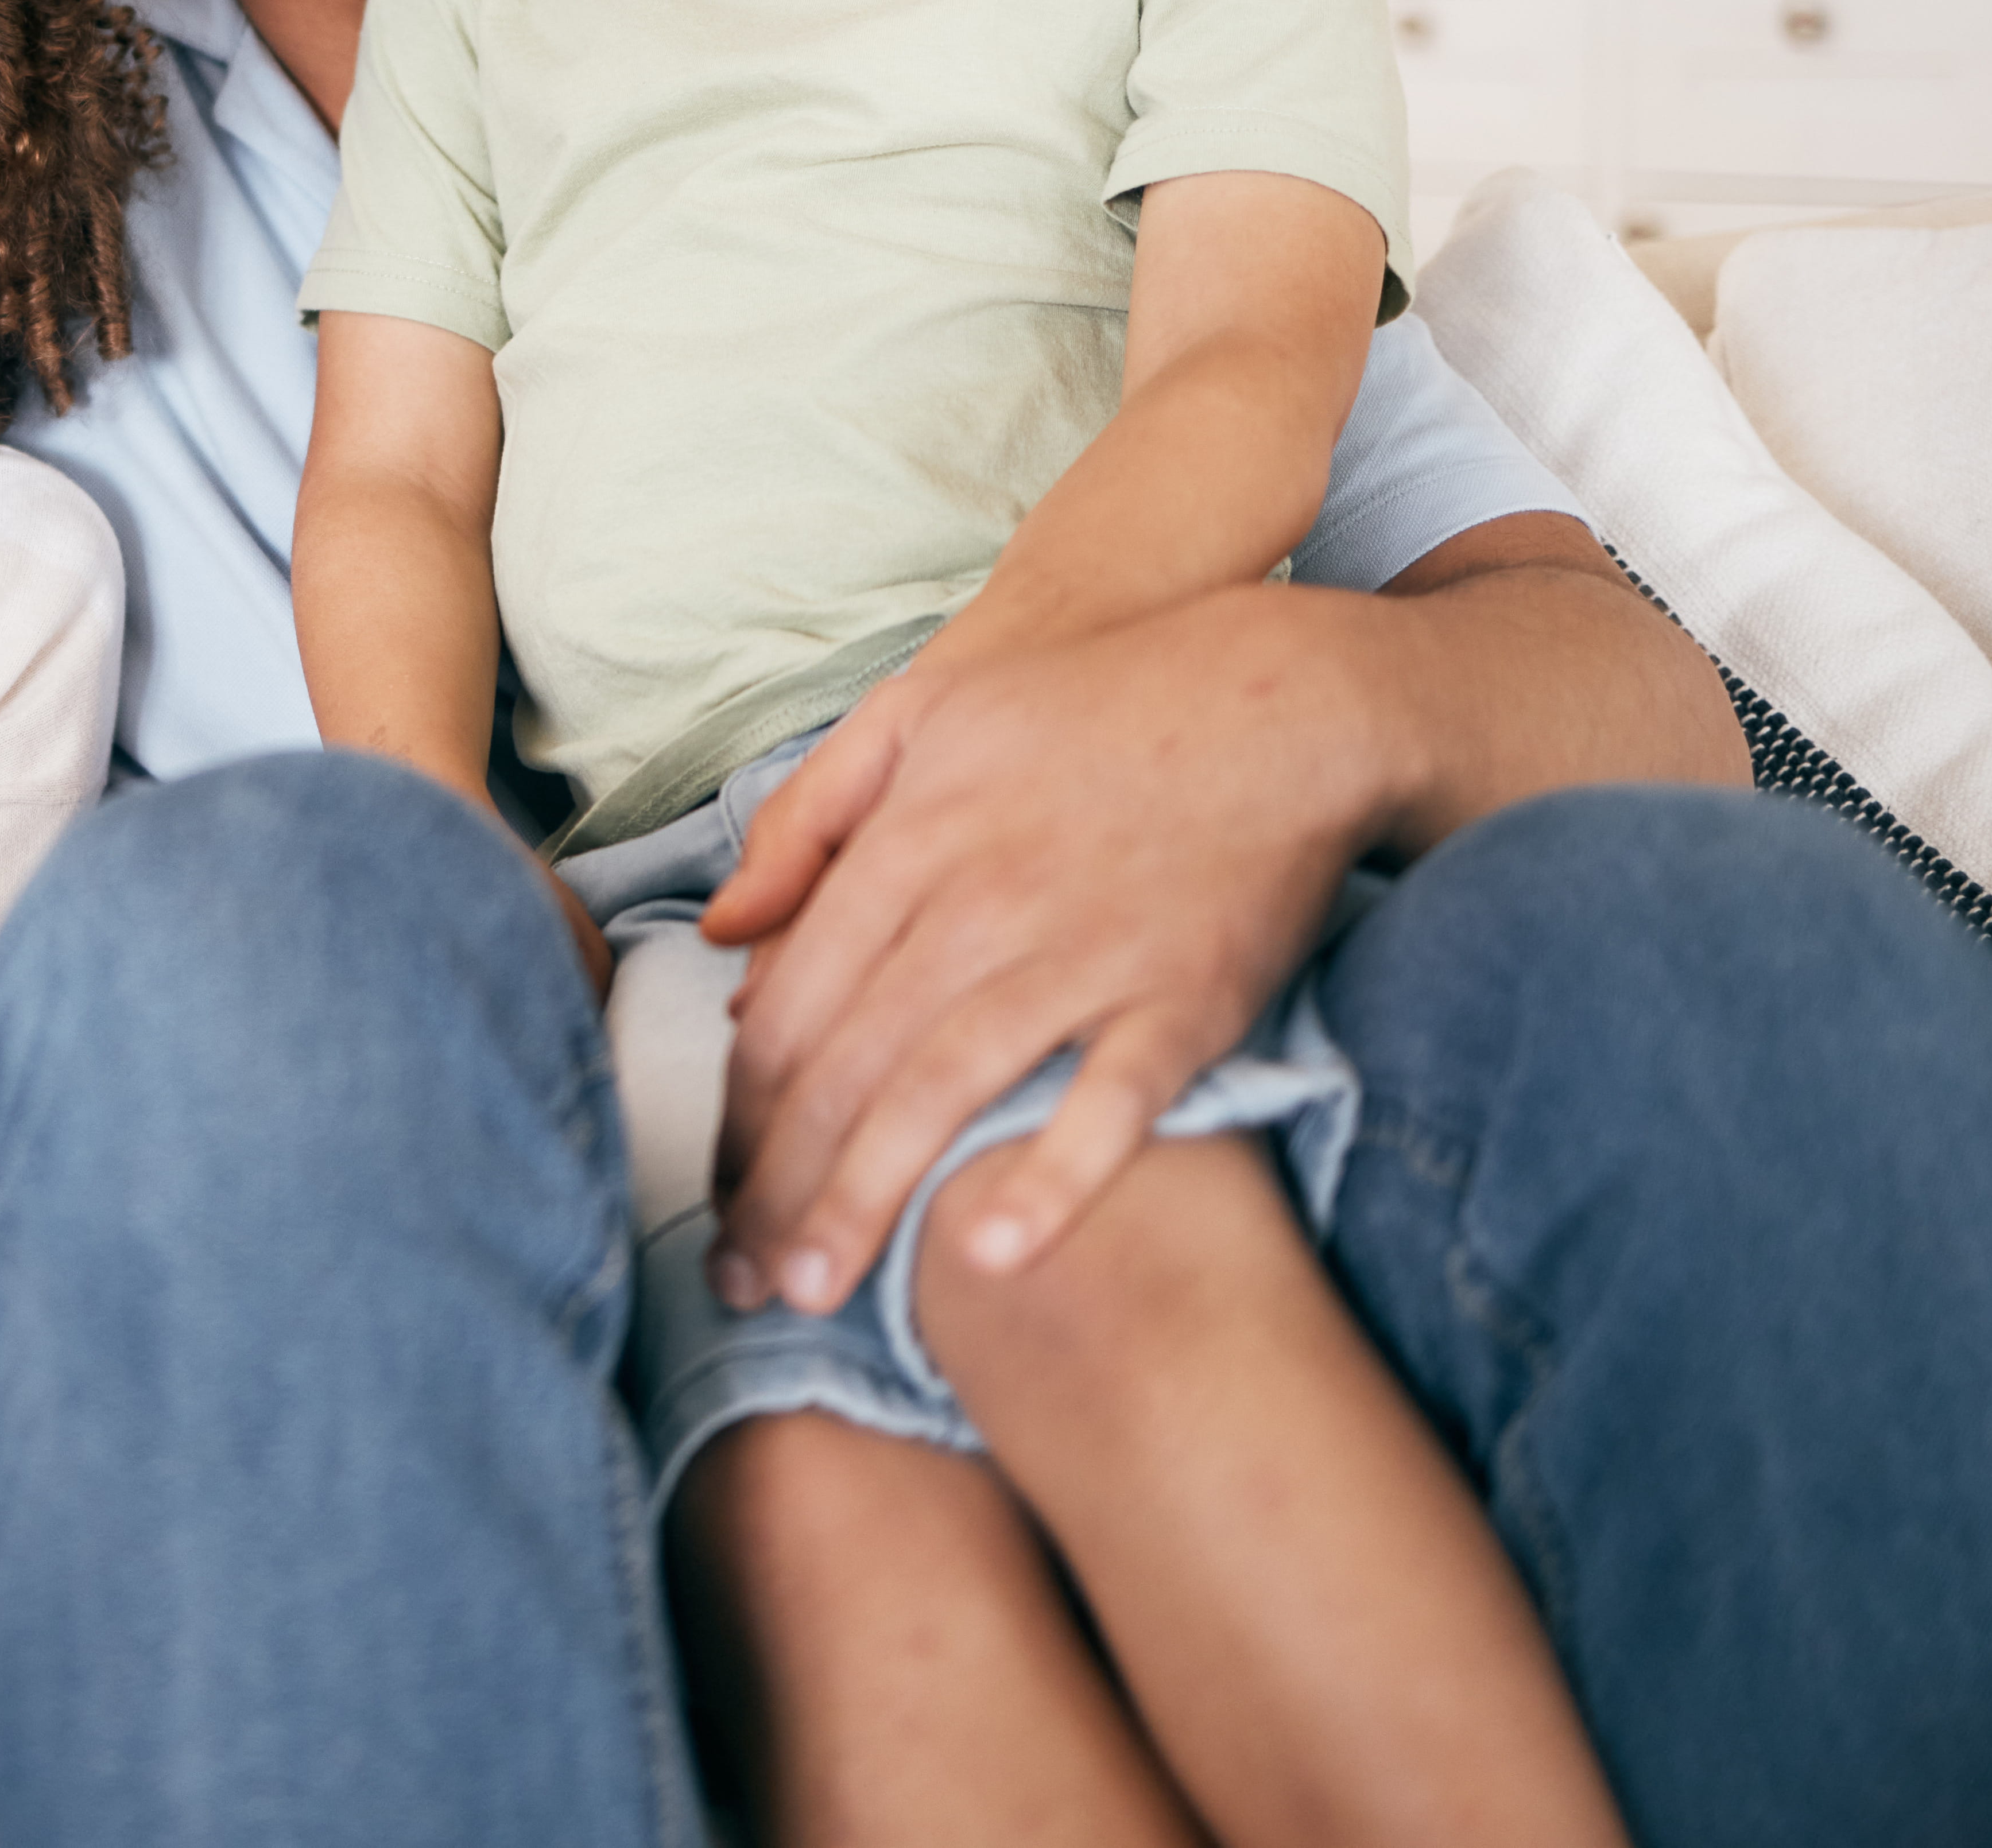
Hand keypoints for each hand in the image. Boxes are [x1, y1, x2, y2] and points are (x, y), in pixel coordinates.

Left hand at [693, 591, 1377, 1313]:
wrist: (1279, 700)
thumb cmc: (1085, 710)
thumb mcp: (917, 715)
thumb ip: (807, 817)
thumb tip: (722, 928)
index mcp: (905, 846)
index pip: (788, 1008)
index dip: (737, 1115)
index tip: (712, 1194)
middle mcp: (976, 908)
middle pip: (844, 1068)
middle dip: (775, 1186)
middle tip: (733, 1286)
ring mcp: (1083, 958)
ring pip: (942, 1093)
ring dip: (865, 1200)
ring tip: (808, 1291)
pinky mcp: (1185, 1001)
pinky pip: (1109, 1104)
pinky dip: (1051, 1179)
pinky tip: (990, 1255)